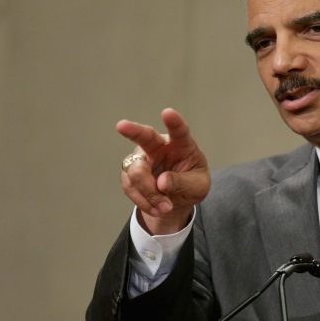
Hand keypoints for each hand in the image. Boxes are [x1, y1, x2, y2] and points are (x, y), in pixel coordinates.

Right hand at [117, 108, 209, 234]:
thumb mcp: (197, 187)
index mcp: (181, 144)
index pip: (179, 131)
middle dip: (132, 130)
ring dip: (150, 193)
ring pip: (137, 172)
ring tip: (166, 206)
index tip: (168, 113)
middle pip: (143, 136)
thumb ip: (183, 183)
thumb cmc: (191, 185)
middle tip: (122, 125)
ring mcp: (141, 158)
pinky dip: (144, 201)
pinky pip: (130, 187)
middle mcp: (158, 146)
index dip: (174, 122)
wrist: (176, 201)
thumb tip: (162, 182)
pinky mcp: (129, 173)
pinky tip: (156, 208)